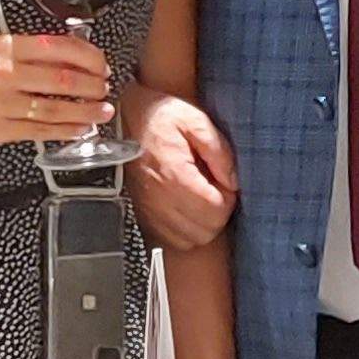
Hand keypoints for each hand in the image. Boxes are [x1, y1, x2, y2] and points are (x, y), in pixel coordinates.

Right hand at [0, 31, 112, 155]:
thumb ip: (16, 53)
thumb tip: (58, 57)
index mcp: (1, 47)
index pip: (58, 46)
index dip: (87, 55)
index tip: (99, 61)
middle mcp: (3, 73)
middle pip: (63, 77)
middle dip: (92, 84)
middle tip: (105, 86)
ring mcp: (1, 104)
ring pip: (56, 107)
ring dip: (86, 110)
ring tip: (102, 110)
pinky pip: (40, 132)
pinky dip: (65, 131)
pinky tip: (80, 130)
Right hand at [128, 95, 238, 249]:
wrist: (124, 120)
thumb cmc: (161, 118)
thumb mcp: (196, 121)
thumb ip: (219, 152)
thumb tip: (234, 181)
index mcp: (175, 175)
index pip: (215, 210)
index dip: (229, 199)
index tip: (225, 182)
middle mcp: (160, 200)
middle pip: (205, 230)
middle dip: (219, 213)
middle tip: (217, 190)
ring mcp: (149, 210)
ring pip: (190, 240)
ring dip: (204, 224)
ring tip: (203, 199)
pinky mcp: (143, 215)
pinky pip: (172, 240)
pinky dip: (187, 230)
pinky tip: (189, 208)